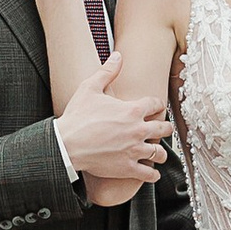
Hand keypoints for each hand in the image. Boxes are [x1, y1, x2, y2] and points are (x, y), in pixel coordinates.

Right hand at [61, 51, 170, 196]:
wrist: (67, 144)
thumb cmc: (77, 117)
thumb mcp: (90, 88)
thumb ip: (107, 71)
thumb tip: (117, 56)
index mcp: (132, 110)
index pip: (156, 104)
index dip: (157, 104)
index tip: (155, 107)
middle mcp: (138, 130)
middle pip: (163, 128)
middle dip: (164, 128)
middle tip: (162, 129)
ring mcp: (134, 150)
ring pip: (159, 152)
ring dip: (160, 151)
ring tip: (158, 152)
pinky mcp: (127, 168)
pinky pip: (148, 173)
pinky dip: (153, 173)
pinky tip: (153, 172)